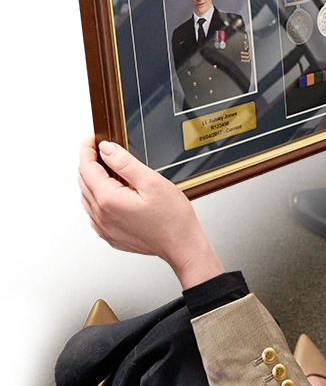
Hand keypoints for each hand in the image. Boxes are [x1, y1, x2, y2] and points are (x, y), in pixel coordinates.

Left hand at [76, 133, 223, 288]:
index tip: (93, 138)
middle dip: (88, 163)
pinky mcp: (110, 237)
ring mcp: (104, 229)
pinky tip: (114, 194)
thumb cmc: (174, 217)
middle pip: (82, 182)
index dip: (87, 149)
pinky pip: (94, 214)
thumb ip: (125, 163)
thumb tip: (106, 148)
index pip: (86, 168)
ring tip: (108, 170)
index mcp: (108, 200)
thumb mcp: (152, 182)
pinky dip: (98, 199)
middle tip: (100, 149)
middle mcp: (101, 216)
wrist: (183, 246)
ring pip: (86, 198)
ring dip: (92, 181)